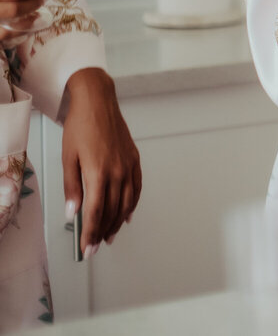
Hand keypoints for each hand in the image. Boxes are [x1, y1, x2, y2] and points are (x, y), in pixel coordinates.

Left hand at [60, 68, 140, 256]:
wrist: (98, 103)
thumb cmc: (80, 128)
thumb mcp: (68, 158)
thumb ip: (71, 187)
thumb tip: (72, 212)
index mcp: (98, 172)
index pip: (96, 211)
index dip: (91, 232)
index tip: (87, 247)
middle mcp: (117, 171)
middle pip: (113, 210)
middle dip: (103, 232)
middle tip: (95, 247)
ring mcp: (129, 166)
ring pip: (127, 202)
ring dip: (118, 222)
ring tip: (109, 235)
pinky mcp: (135, 160)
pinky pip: (137, 188)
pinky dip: (132, 204)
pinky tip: (126, 214)